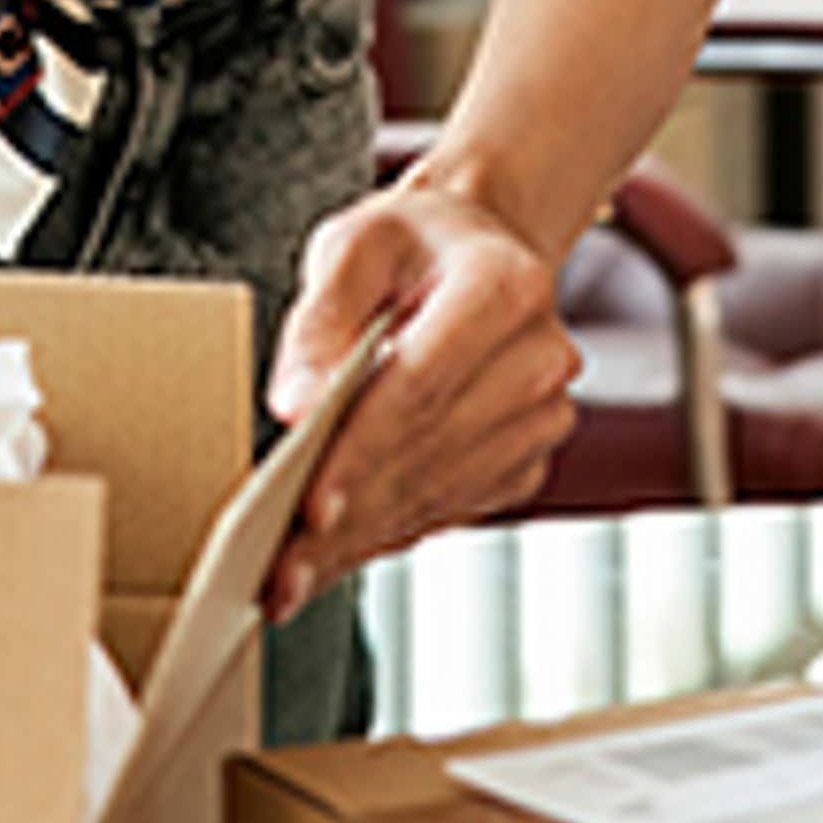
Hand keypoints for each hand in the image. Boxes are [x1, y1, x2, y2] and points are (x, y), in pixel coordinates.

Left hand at [260, 172, 579, 617]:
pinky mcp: (527, 459)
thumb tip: (297, 407)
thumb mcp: (352, 245)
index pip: (424, 383)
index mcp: (507, 285)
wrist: (471, 248)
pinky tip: (333, 557)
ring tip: (291, 578)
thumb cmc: (409, 244)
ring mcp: (543, 416)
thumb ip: (320, 318)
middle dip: (349, 515)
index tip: (311, 504)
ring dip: (362, 540)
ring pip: (439, 494)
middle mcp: (540, 356)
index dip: (363, 448)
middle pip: (430, 451)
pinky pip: (450, 509)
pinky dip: (388, 535)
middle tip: (280, 568)